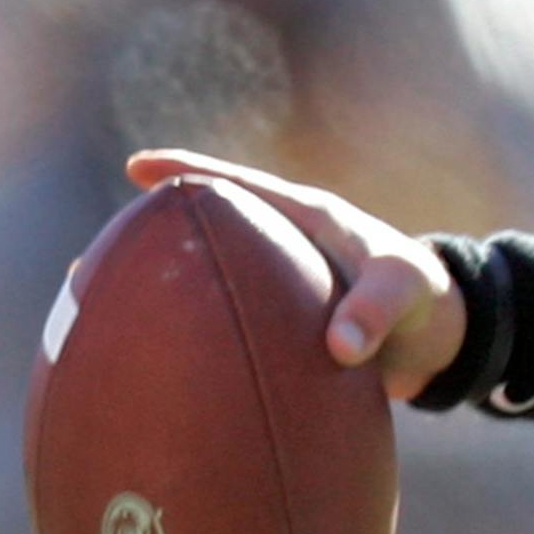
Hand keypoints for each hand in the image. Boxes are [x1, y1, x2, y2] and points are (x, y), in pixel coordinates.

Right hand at [124, 149, 468, 400]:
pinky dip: (190, 338)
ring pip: (206, 282)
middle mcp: (282, 248)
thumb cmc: (426, 298)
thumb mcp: (408, 293)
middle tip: (90, 263)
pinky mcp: (280, 328)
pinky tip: (152, 365)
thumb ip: (378, 311)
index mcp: (305, 219)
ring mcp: (276, 288)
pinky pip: (224, 328)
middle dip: (149, 239)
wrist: (443, 339)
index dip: (188, 172)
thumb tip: (339, 348)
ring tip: (94, 308)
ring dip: (158, 292)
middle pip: (204, 234)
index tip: (139, 168)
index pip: (237, 186)